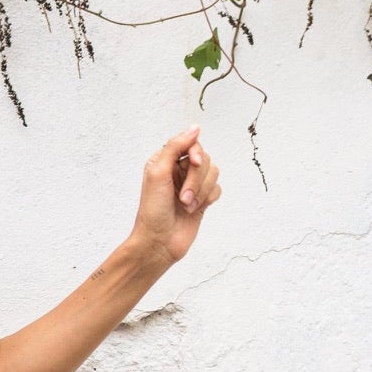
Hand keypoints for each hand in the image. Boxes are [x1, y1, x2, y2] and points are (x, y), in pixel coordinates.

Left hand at [128, 124, 221, 266]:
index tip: (194, 163)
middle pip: (205, 159)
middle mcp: (178, 171)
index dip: (195, 152)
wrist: (159, 242)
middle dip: (196, 179)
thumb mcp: (158, 173)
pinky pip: (217, 189)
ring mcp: (191, 185)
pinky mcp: (202, 199)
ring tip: (186, 206)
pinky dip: (207, 199)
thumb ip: (174, 147)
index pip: (190, 143)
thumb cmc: (153, 211)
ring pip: (213, 173)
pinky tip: (194, 210)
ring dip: (200, 192)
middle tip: (182, 197)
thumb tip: (194, 128)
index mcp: (164, 161)